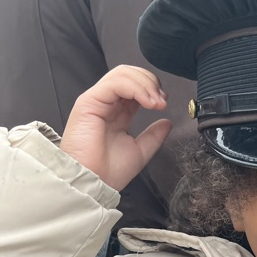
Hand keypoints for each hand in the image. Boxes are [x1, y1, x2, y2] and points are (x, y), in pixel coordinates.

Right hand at [60, 65, 172, 190]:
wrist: (92, 183)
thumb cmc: (108, 172)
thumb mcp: (140, 151)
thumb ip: (154, 135)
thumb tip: (167, 122)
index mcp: (117, 113)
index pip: (135, 86)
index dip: (152, 88)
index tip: (164, 103)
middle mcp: (106, 103)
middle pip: (129, 74)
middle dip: (151, 82)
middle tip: (162, 100)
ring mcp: (97, 100)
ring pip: (122, 73)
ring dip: (146, 84)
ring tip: (157, 102)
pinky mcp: (89, 101)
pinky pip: (115, 82)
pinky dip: (136, 88)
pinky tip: (147, 102)